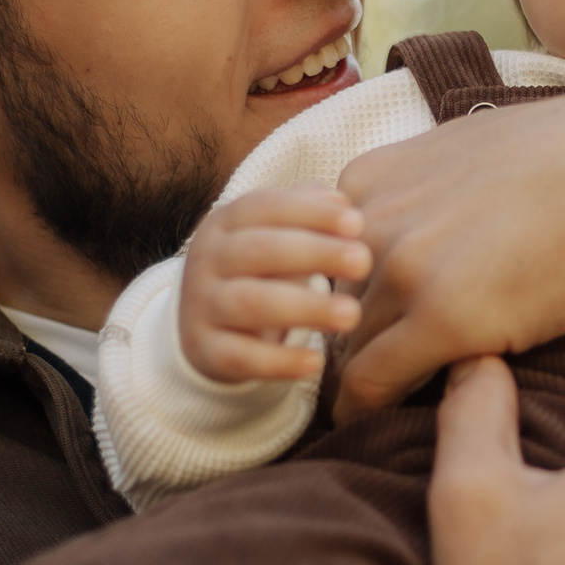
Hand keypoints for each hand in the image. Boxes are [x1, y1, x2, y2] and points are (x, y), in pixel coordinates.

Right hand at [177, 187, 372, 382]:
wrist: (202, 325)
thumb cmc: (258, 269)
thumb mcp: (272, 234)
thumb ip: (306, 212)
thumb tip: (341, 201)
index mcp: (224, 222)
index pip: (266, 207)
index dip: (311, 212)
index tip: (358, 223)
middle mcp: (206, 260)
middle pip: (259, 250)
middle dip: (315, 253)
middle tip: (363, 262)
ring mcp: (201, 306)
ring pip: (251, 303)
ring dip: (305, 307)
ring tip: (352, 314)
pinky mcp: (206, 351)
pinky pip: (241, 357)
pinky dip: (279, 361)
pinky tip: (317, 362)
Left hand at [333, 79, 564, 417]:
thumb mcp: (466, 158)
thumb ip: (420, 195)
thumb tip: (412, 236)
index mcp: (370, 179)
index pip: (325, 264)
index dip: (343, 306)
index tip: (357, 337)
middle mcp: (373, 219)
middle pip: (332, 311)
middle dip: (346, 350)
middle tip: (364, 389)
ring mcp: (405, 267)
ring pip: (348, 350)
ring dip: (361, 385)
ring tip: (375, 417)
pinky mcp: (444, 318)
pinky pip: (372, 385)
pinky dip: (364, 413)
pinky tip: (375, 431)